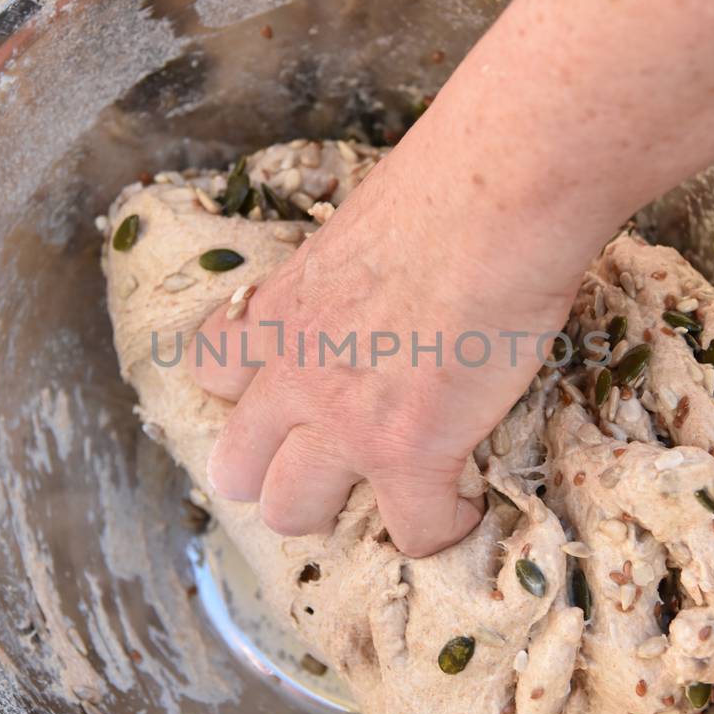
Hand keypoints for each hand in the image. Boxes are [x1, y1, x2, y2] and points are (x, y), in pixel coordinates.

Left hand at [198, 0, 713, 560]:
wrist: (500, 186)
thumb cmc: (451, 179)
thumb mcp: (363, 227)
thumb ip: (353, 277)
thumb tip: (394, 281)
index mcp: (278, 309)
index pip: (213, 374)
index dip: (248, 399)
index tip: (288, 404)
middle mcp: (290, 374)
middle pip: (236, 470)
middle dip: (276, 481)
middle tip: (334, 473)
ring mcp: (341, 422)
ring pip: (294, 516)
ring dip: (343, 515)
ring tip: (392, 501)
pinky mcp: (407, 454)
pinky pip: (412, 533)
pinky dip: (440, 530)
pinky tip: (465, 508)